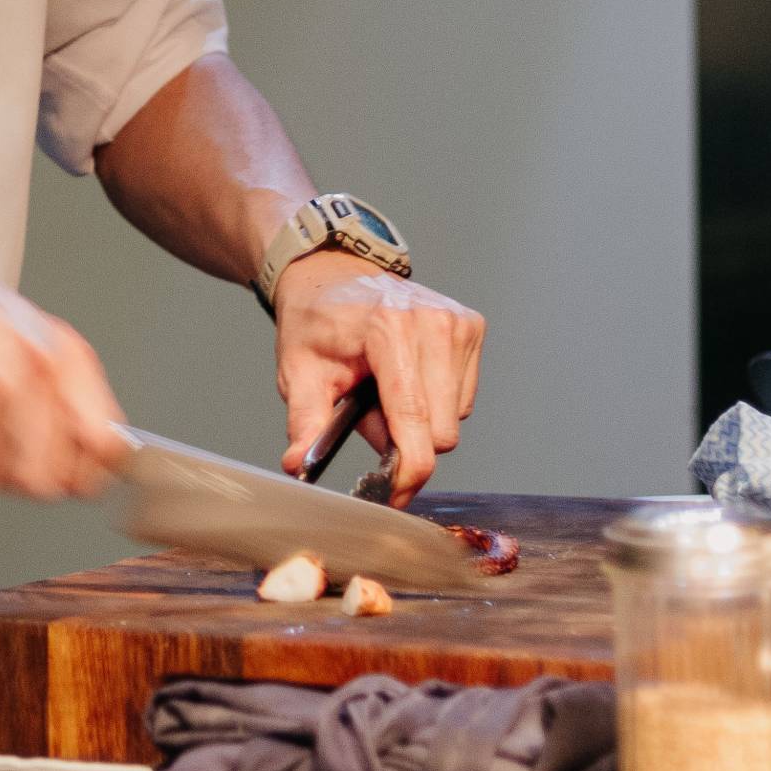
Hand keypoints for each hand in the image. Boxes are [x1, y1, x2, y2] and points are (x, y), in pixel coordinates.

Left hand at [275, 257, 485, 499]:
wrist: (333, 276)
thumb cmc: (317, 322)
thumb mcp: (299, 372)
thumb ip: (305, 422)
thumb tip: (300, 464)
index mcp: (388, 329)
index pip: (414, 421)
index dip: (407, 471)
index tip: (393, 494)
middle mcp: (432, 321)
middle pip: (441, 430)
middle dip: (406, 443)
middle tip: (368, 418)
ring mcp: (458, 322)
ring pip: (455, 418)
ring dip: (421, 423)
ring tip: (384, 392)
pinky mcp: (472, 328)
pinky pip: (464, 399)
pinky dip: (436, 404)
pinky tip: (407, 380)